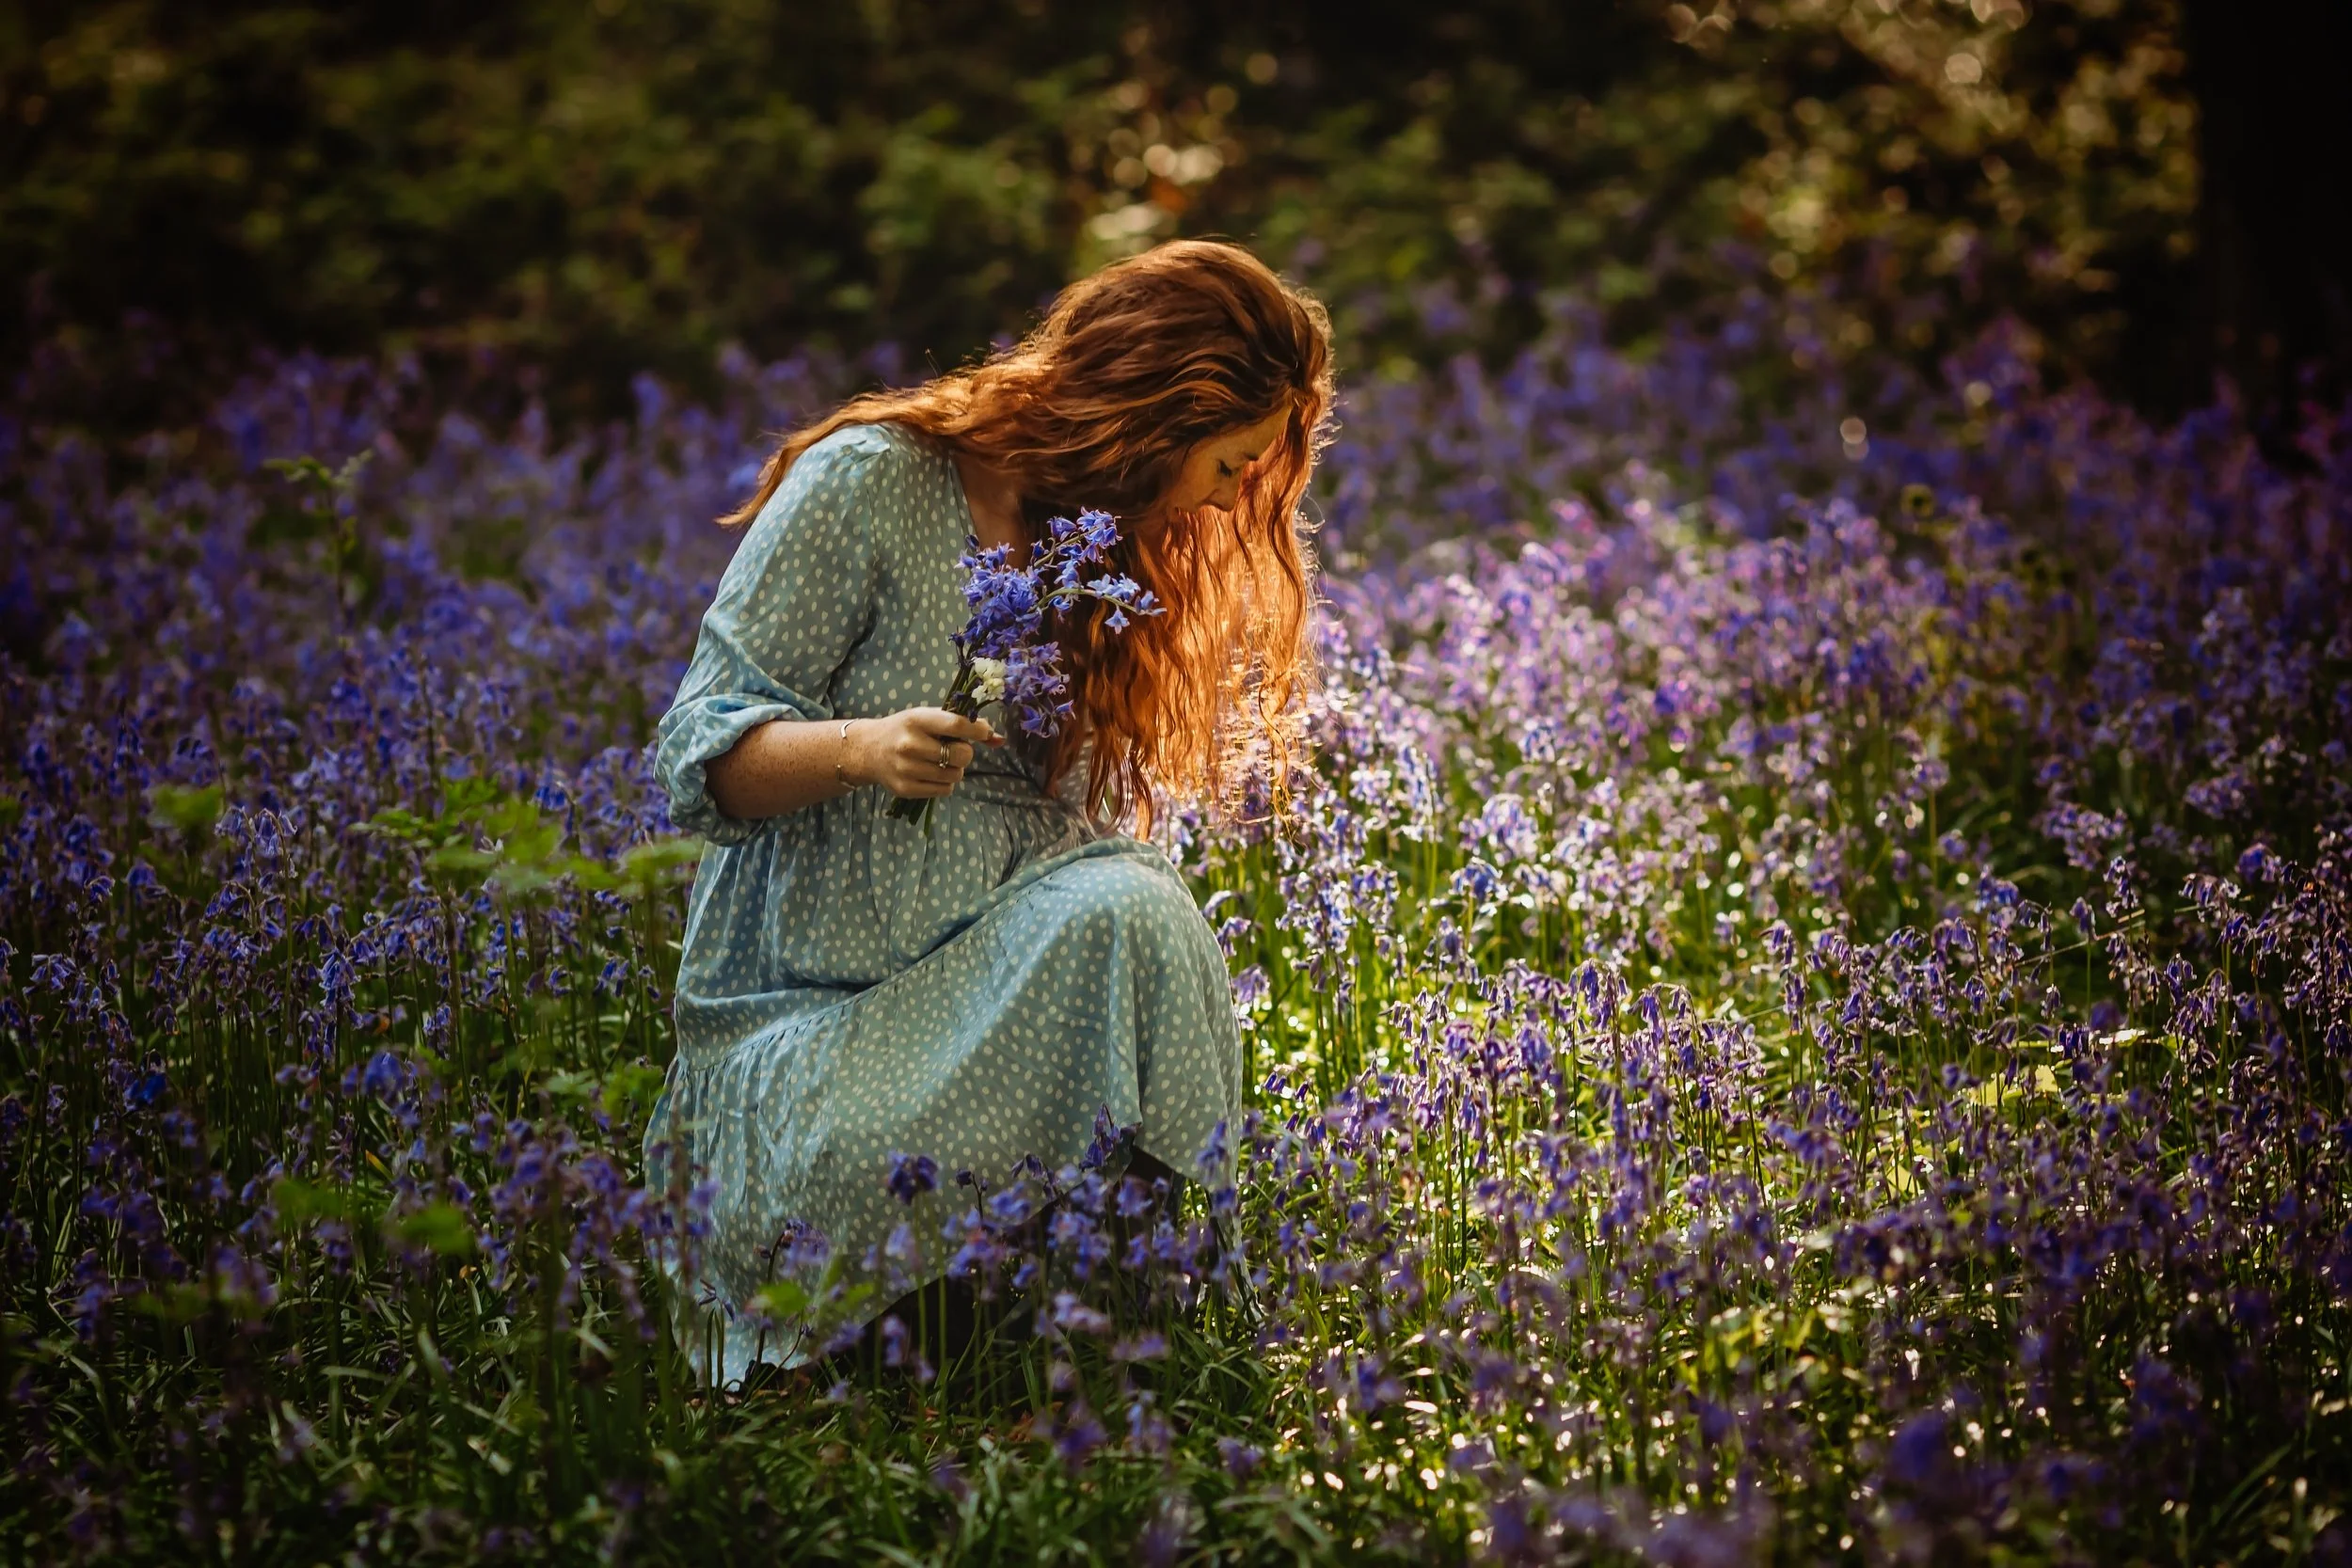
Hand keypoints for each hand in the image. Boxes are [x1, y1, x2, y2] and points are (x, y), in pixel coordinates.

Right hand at [844, 707, 1002, 799]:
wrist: (869, 750)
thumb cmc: (905, 730)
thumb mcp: (928, 719)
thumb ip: (962, 726)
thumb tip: (999, 739)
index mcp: (917, 720)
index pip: (957, 725)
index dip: (978, 731)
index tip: (984, 734)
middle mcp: (910, 744)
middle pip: (961, 755)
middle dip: (964, 753)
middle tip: (953, 750)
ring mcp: (906, 769)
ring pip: (955, 775)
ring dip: (955, 769)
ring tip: (939, 762)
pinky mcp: (905, 789)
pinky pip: (945, 790)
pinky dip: (945, 783)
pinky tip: (931, 773)